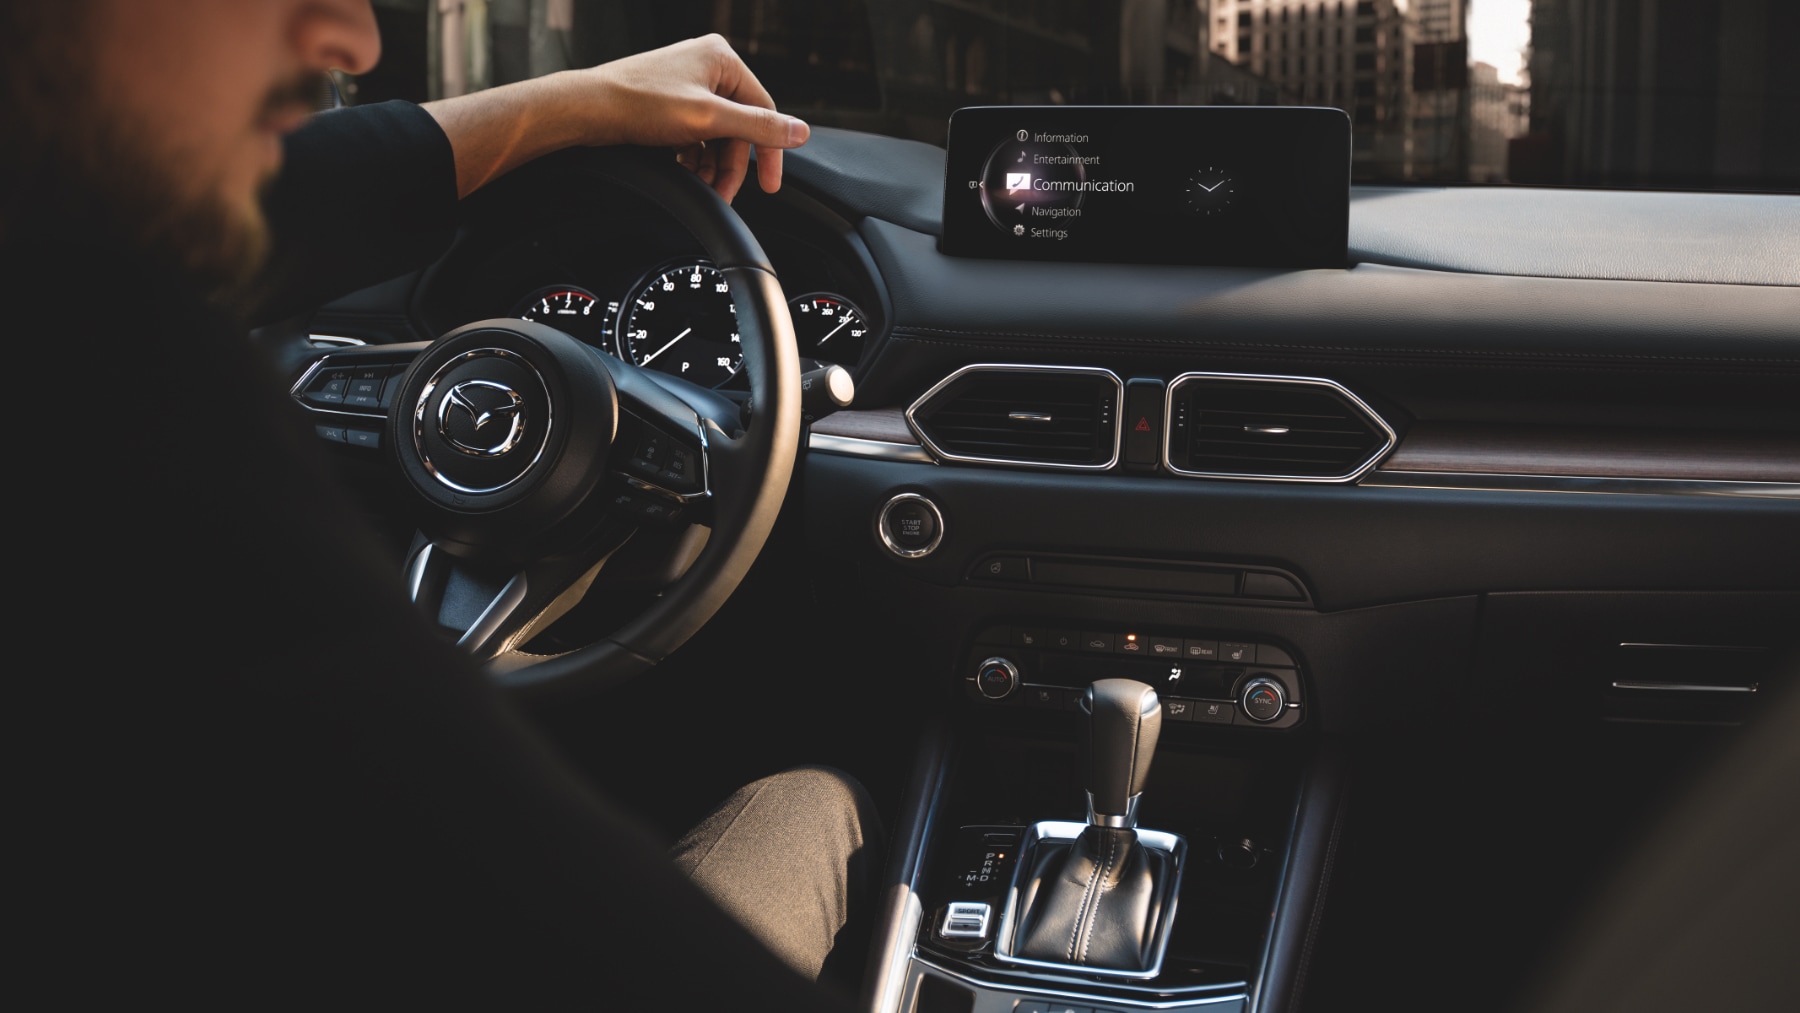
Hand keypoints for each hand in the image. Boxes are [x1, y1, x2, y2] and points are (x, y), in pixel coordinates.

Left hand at [578, 35, 809, 201]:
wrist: (588, 109)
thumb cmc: (640, 104)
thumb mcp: (708, 118)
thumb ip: (758, 126)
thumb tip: (801, 132)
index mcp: (722, 58)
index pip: (763, 110)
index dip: (769, 152)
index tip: (770, 185)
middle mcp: (707, 66)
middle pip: (738, 127)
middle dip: (730, 165)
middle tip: (723, 193)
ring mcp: (687, 83)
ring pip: (716, 135)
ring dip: (711, 166)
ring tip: (700, 186)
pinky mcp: (670, 101)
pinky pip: (696, 134)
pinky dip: (694, 157)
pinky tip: (684, 171)